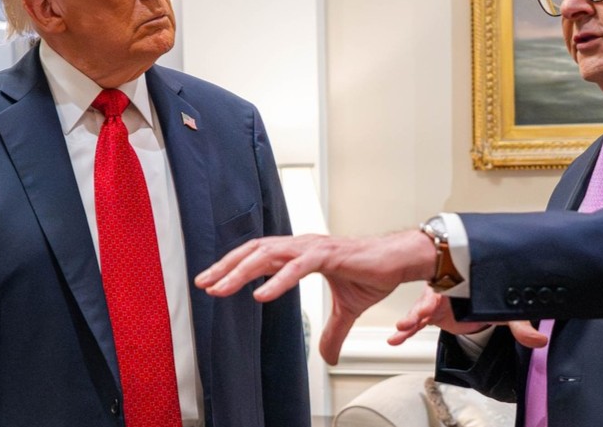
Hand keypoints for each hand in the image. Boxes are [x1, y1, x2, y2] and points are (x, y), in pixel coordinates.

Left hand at [195, 231, 434, 364]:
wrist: (399, 261)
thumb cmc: (374, 273)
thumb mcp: (347, 310)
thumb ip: (332, 332)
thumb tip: (327, 357)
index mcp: (302, 252)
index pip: (260, 255)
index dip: (234, 267)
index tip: (212, 281)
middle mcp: (303, 245)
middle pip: (255, 251)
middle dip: (226, 267)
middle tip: (203, 283)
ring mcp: (314, 248)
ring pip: (268, 255)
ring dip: (241, 272)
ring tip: (221, 288)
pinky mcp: (328, 255)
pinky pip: (297, 267)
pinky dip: (277, 280)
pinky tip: (261, 295)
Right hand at [389, 287, 547, 348]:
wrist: (479, 302)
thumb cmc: (487, 300)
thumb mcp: (504, 312)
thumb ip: (520, 325)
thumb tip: (538, 340)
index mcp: (460, 284)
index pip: (448, 288)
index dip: (439, 296)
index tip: (431, 304)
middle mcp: (445, 291)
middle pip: (430, 298)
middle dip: (420, 308)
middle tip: (413, 318)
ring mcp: (436, 303)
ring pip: (419, 311)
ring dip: (410, 320)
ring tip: (400, 331)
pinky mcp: (431, 316)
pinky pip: (415, 324)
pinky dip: (405, 332)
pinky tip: (395, 339)